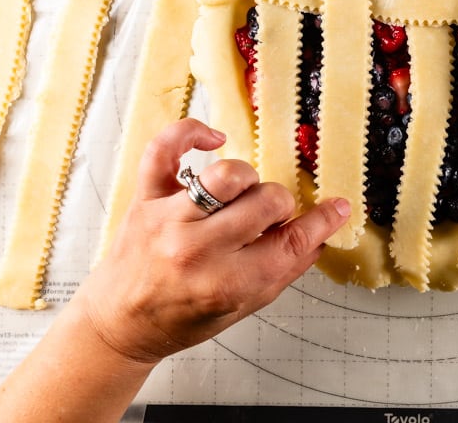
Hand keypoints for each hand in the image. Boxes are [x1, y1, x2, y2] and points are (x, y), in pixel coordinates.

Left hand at [76, 118, 349, 364]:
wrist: (120, 323)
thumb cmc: (180, 317)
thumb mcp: (241, 309)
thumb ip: (283, 271)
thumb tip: (320, 237)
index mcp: (226, 284)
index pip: (290, 243)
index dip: (322, 222)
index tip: (337, 208)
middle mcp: (197, 250)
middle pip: (266, 203)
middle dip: (280, 207)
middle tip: (271, 217)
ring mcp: (168, 220)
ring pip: (227, 174)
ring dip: (247, 179)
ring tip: (243, 193)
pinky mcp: (146, 198)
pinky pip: (164, 149)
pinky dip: (190, 132)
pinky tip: (213, 138)